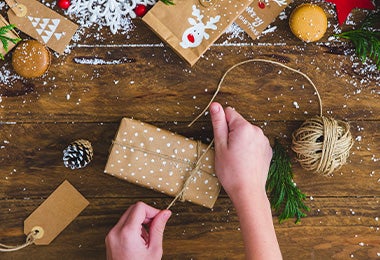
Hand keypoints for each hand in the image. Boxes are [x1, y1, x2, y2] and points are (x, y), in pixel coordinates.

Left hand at [105, 202, 171, 259]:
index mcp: (127, 233)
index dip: (153, 210)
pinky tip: (139, 242)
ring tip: (146, 239)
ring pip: (128, 216)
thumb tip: (165, 214)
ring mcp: (111, 236)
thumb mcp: (154, 250)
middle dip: (146, 215)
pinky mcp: (110, 240)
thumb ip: (158, 228)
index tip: (160, 217)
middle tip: (155, 227)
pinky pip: (123, 225)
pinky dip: (133, 228)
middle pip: (133, 209)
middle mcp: (115, 232)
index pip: (140, 207)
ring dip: (140, 222)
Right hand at [210, 103, 281, 258]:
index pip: (229, 112)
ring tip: (236, 158)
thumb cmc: (231, 171)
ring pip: (246, 133)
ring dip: (240, 140)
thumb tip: (215, 105)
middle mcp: (257, 130)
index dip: (221, 125)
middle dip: (231, 133)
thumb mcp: (220, 146)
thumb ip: (218, 123)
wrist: (248, 192)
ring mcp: (264, 140)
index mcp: (244, 127)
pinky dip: (248, 147)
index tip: (221, 140)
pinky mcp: (267, 150)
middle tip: (227, 152)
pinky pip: (254, 142)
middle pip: (238, 123)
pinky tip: (245, 161)